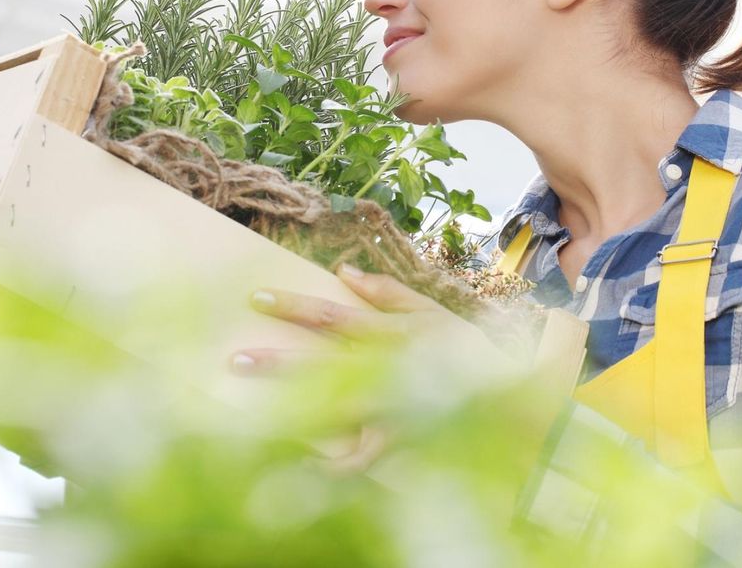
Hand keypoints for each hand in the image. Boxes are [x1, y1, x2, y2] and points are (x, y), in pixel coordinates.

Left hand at [231, 262, 523, 473]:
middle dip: (277, 363)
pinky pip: (359, 459)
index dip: (293, 306)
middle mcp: (385, 370)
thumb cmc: (462, 345)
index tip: (256, 297)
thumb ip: (387, 290)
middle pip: (322, 364)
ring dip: (291, 411)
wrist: (506, 392)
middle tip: (235, 359)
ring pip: (333, 411)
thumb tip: (343, 270)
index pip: (332, 316)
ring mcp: (390, 408)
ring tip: (253, 417)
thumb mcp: (429, 309)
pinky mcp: (397, 438)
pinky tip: (299, 471)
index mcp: (390, 334)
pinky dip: (330, 468)